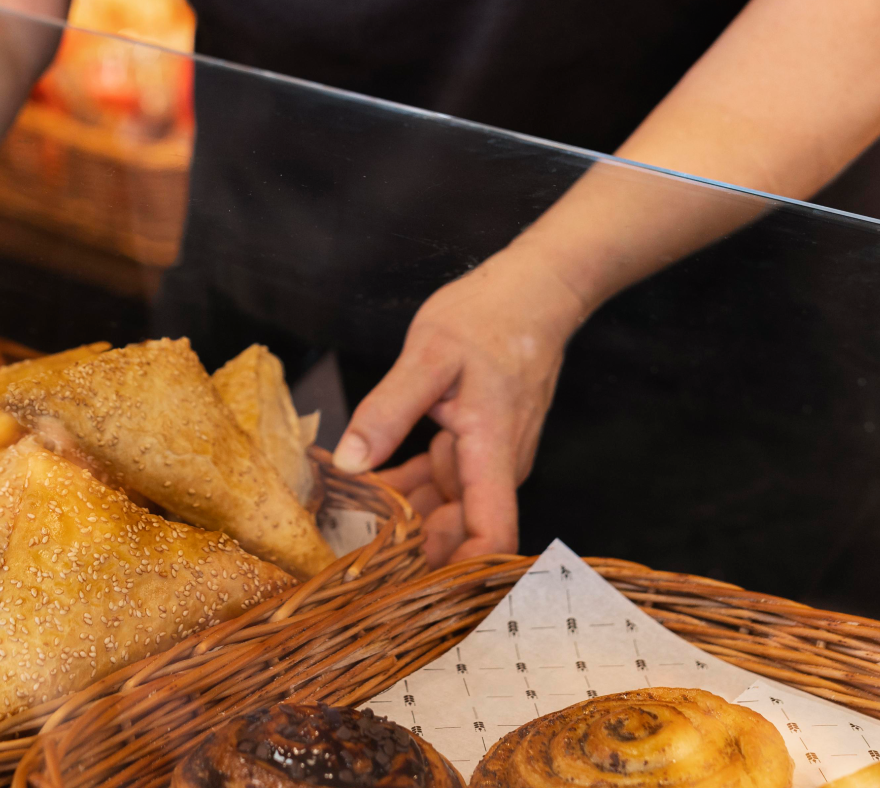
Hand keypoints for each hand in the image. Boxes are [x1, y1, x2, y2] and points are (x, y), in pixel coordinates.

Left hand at [334, 246, 588, 566]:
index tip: (410, 588)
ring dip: (402, 520)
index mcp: (491, 451)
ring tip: (344, 529)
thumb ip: (388, 411)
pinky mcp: (474, 447)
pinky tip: (363, 488)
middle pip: (460, 531)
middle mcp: (496, 466)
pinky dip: (405, 488)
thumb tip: (351, 463)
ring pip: (444, 508)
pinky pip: (438, 481)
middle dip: (413, 552)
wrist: (535, 290)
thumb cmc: (489, 317)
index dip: (459, 571)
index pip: (491, 534)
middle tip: (350, 564)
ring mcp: (485, 459)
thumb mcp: (427, 355)